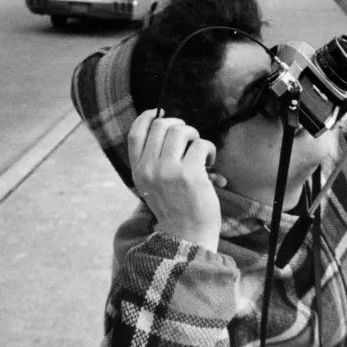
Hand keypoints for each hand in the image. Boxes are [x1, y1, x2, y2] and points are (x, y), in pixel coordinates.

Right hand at [128, 109, 222, 250]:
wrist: (186, 234)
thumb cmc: (174, 207)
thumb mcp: (151, 185)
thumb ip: (152, 160)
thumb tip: (166, 128)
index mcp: (138, 171)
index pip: (135, 134)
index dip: (147, 117)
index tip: (158, 112)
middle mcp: (149, 169)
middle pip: (160, 126)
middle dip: (178, 126)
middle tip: (189, 137)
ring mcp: (169, 171)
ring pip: (181, 131)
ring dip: (194, 135)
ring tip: (199, 150)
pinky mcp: (190, 174)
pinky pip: (201, 144)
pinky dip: (209, 149)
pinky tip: (210, 163)